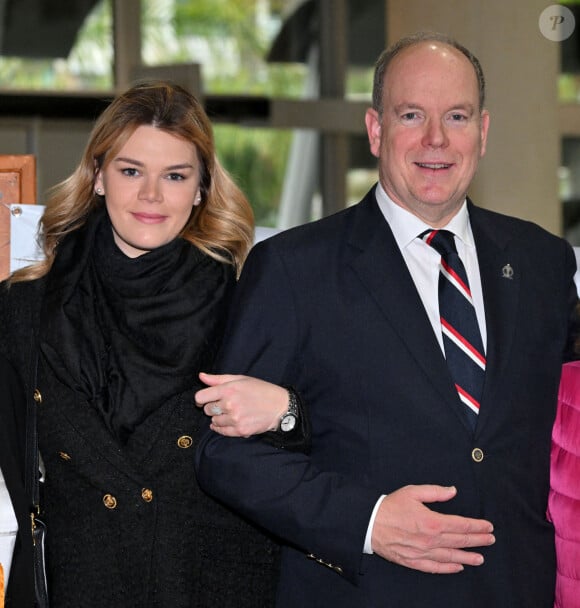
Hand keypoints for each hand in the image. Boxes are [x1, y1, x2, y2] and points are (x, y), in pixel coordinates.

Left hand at [195, 372, 287, 436]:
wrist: (280, 406)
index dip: (200, 399)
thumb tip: (201, 376)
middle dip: (212, 407)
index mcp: (228, 389)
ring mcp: (235, 419)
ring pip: (214, 421)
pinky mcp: (240, 430)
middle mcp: (230, 404)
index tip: (204, 400)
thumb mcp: (240, 379)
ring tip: (231, 413)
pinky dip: (222, 428)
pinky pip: (222, 432)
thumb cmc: (260, 390)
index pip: (200, 397)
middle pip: (206, 410)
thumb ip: (218, 379)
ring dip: (219, 418)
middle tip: (223, 405)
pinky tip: (230, 421)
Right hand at [371, 485, 494, 573]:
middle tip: (490, 540)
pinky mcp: (414, 562)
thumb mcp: (413, 492)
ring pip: (451, 557)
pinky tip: (458, 567)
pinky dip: (448, 568)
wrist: (369, 523)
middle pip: (460, 541)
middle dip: (478, 540)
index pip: (461, 525)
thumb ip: (435, 492)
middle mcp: (431, 540)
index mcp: (432, 522)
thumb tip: (453, 491)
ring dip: (468, 557)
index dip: (477, 526)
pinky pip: (435, 567)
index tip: (488, 526)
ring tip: (481, 558)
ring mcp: (423, 553)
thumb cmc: (390, 506)